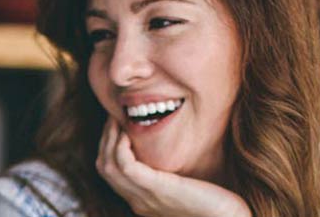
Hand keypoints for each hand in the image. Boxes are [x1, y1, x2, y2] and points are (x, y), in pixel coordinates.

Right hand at [95, 118, 250, 216]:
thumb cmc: (215, 202)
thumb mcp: (185, 186)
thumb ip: (170, 173)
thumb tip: (168, 148)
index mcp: (142, 201)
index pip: (111, 173)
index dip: (108, 146)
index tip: (117, 125)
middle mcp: (138, 201)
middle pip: (104, 167)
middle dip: (105, 138)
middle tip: (113, 116)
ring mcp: (145, 197)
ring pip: (109, 166)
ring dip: (109, 138)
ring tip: (117, 119)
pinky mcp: (157, 189)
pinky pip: (125, 166)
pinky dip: (121, 146)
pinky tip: (128, 133)